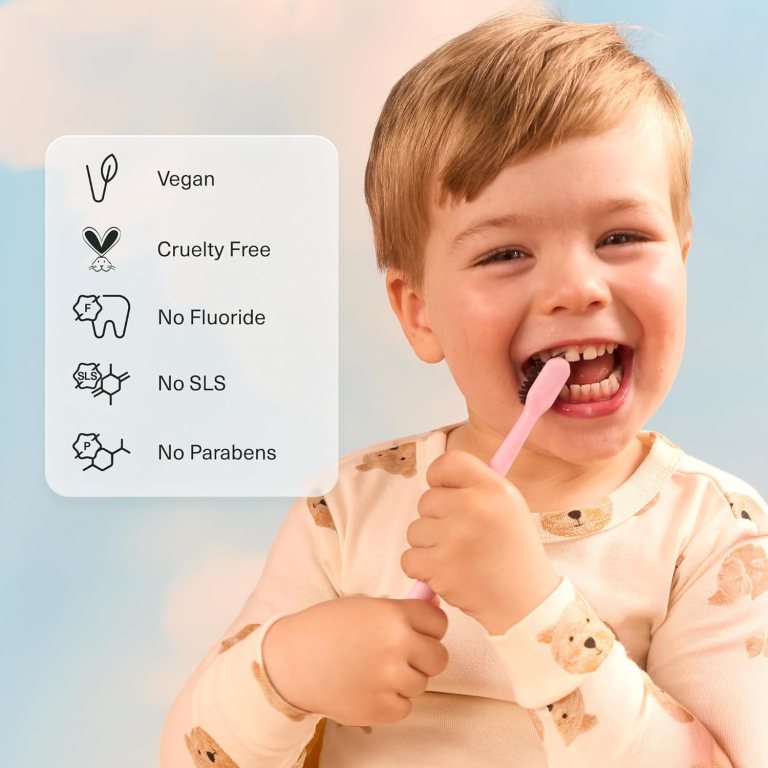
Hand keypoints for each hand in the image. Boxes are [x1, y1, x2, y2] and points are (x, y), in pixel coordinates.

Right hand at [262, 595, 447, 725]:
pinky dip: (391, 701)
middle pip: (439, 657)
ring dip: (405, 679)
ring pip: (421, 683)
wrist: (292, 660)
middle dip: (424, 656)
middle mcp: (397, 645)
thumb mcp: (365, 605)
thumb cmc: (327, 628)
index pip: (439, 622)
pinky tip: (368, 687)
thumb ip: (400, 610)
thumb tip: (436, 606)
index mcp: (393, 614)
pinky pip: (404, 706)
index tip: (416, 630)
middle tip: (400, 654)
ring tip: (375, 670)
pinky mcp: (381, 709)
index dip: (429, 627)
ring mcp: (390, 680)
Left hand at [401, 449, 561, 634]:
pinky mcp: (440, 567)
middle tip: (461, 537)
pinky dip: (422, 569)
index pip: (448, 462)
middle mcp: (474, 507)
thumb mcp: (510, 506)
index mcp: (494, 489)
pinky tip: (447, 573)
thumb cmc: (514, 552)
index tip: (445, 492)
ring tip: (458, 557)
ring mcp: (455, 538)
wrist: (526, 603)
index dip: (439, 477)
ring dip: (429, 545)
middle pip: (426, 500)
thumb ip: (477, 486)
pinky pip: (409, 558)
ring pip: (415, 530)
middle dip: (436, 519)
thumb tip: (438, 473)